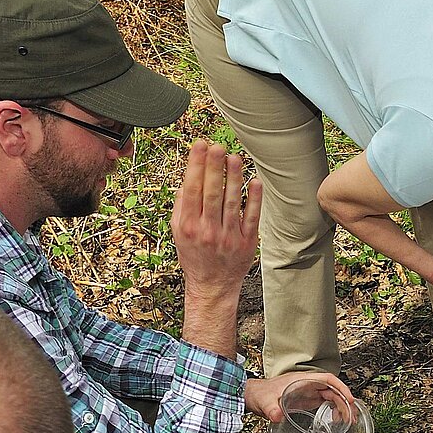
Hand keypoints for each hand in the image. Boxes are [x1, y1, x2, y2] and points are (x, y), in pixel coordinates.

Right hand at [173, 141, 261, 304]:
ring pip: (231, 202)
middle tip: (217, 146)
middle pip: (211, 193)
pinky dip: (253, 200)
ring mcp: (228, 236)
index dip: (196, 166)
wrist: (212, 286)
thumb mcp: (177, 233)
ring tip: (234, 158)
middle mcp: (207, 230)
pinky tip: (254, 182)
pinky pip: (251, 217)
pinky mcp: (246, 242)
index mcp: (188, 225)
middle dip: (214, 167)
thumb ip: (181, 207)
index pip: (192, 189)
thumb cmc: (195, 257)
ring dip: (233, 178)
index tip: (200, 146)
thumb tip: (186, 181)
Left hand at [244, 370, 353, 422]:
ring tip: (347, 420)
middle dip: (345, 402)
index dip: (341, 388)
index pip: (328, 379)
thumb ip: (271, 409)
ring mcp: (308, 392)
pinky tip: (335, 419)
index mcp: (302, 380)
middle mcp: (308, 385)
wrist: (253, 397)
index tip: (349, 399)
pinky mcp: (307, 400)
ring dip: (341, 407)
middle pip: (333, 390)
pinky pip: (326, 402)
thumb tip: (277, 416)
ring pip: (331, 396)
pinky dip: (334, 410)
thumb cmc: (260, 394)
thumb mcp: (266, 402)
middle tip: (351, 417)